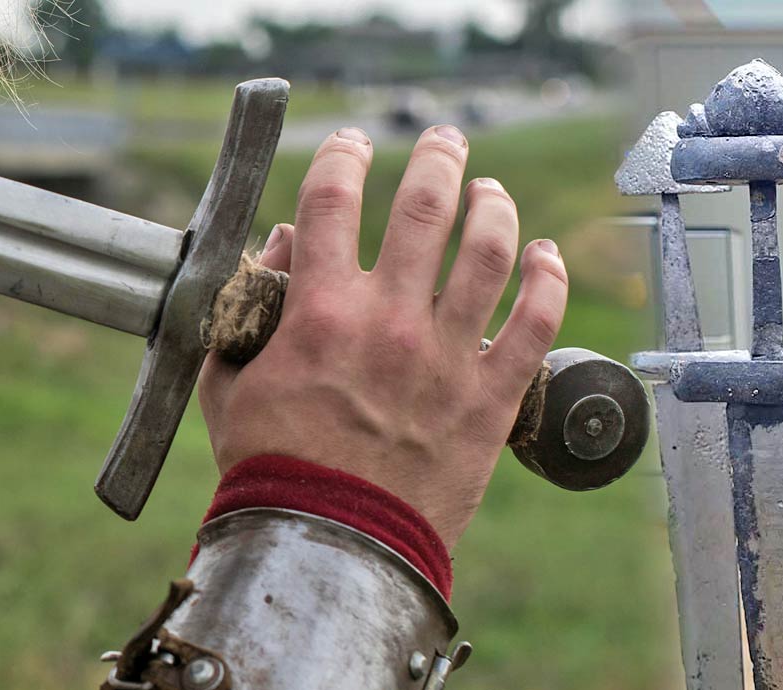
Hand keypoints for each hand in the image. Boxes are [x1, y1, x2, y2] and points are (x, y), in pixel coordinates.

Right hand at [198, 125, 568, 547]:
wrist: (331, 548)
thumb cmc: (276, 470)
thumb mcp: (233, 384)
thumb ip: (251, 309)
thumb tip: (286, 246)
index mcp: (322, 313)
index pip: (334, 200)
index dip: (345, 156)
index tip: (355, 144)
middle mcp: (391, 323)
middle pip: (426, 207)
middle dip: (439, 157)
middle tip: (447, 141)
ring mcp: (449, 358)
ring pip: (490, 252)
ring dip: (496, 208)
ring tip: (492, 193)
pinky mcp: (493, 397)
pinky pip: (538, 322)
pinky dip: (549, 278)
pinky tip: (546, 256)